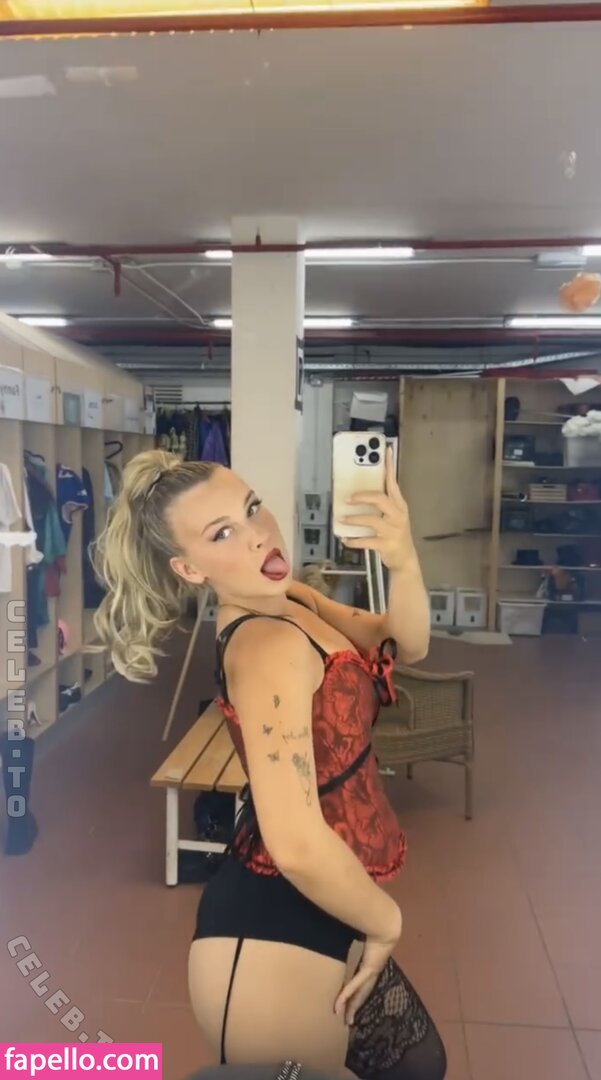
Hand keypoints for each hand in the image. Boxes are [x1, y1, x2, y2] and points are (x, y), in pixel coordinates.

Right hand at [334, 909, 402, 1026]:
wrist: (386, 926)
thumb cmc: (376, 929)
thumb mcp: (365, 937)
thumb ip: (359, 938)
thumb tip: (352, 935)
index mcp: (372, 966)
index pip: (363, 985)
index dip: (357, 996)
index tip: (351, 1006)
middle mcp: (373, 973)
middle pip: (362, 994)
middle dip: (355, 1008)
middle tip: (348, 1021)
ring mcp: (371, 973)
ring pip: (359, 995)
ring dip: (352, 1007)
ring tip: (346, 1020)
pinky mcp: (368, 969)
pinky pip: (355, 985)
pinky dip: (346, 995)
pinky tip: (339, 1004)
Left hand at [338, 446, 414, 571]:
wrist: (405, 559)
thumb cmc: (396, 534)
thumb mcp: (394, 516)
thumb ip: (383, 504)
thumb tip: (361, 492)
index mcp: (399, 505)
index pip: (393, 482)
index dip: (389, 466)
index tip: (386, 451)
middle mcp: (397, 515)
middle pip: (380, 499)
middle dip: (363, 497)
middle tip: (349, 498)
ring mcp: (392, 530)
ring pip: (372, 520)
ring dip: (354, 519)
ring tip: (342, 519)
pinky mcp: (386, 544)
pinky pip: (366, 541)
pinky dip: (354, 540)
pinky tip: (345, 539)